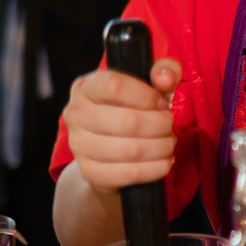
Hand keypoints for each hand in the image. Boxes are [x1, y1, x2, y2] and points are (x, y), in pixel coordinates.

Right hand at [59, 55, 182, 197]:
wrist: (107, 151)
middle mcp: (76, 114)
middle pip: (128, 121)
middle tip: (169, 126)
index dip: (146, 96)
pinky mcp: (89, 171)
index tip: (161, 103)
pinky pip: (128, 174)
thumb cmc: (129, 110)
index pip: (115, 85)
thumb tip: (165, 77)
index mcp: (86, 86)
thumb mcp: (147, 84)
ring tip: (168, 144)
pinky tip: (163, 162)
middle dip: (160, 125)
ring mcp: (79, 145)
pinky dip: (154, 169)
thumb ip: (163, 71)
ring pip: (131, 150)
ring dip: (161, 148)